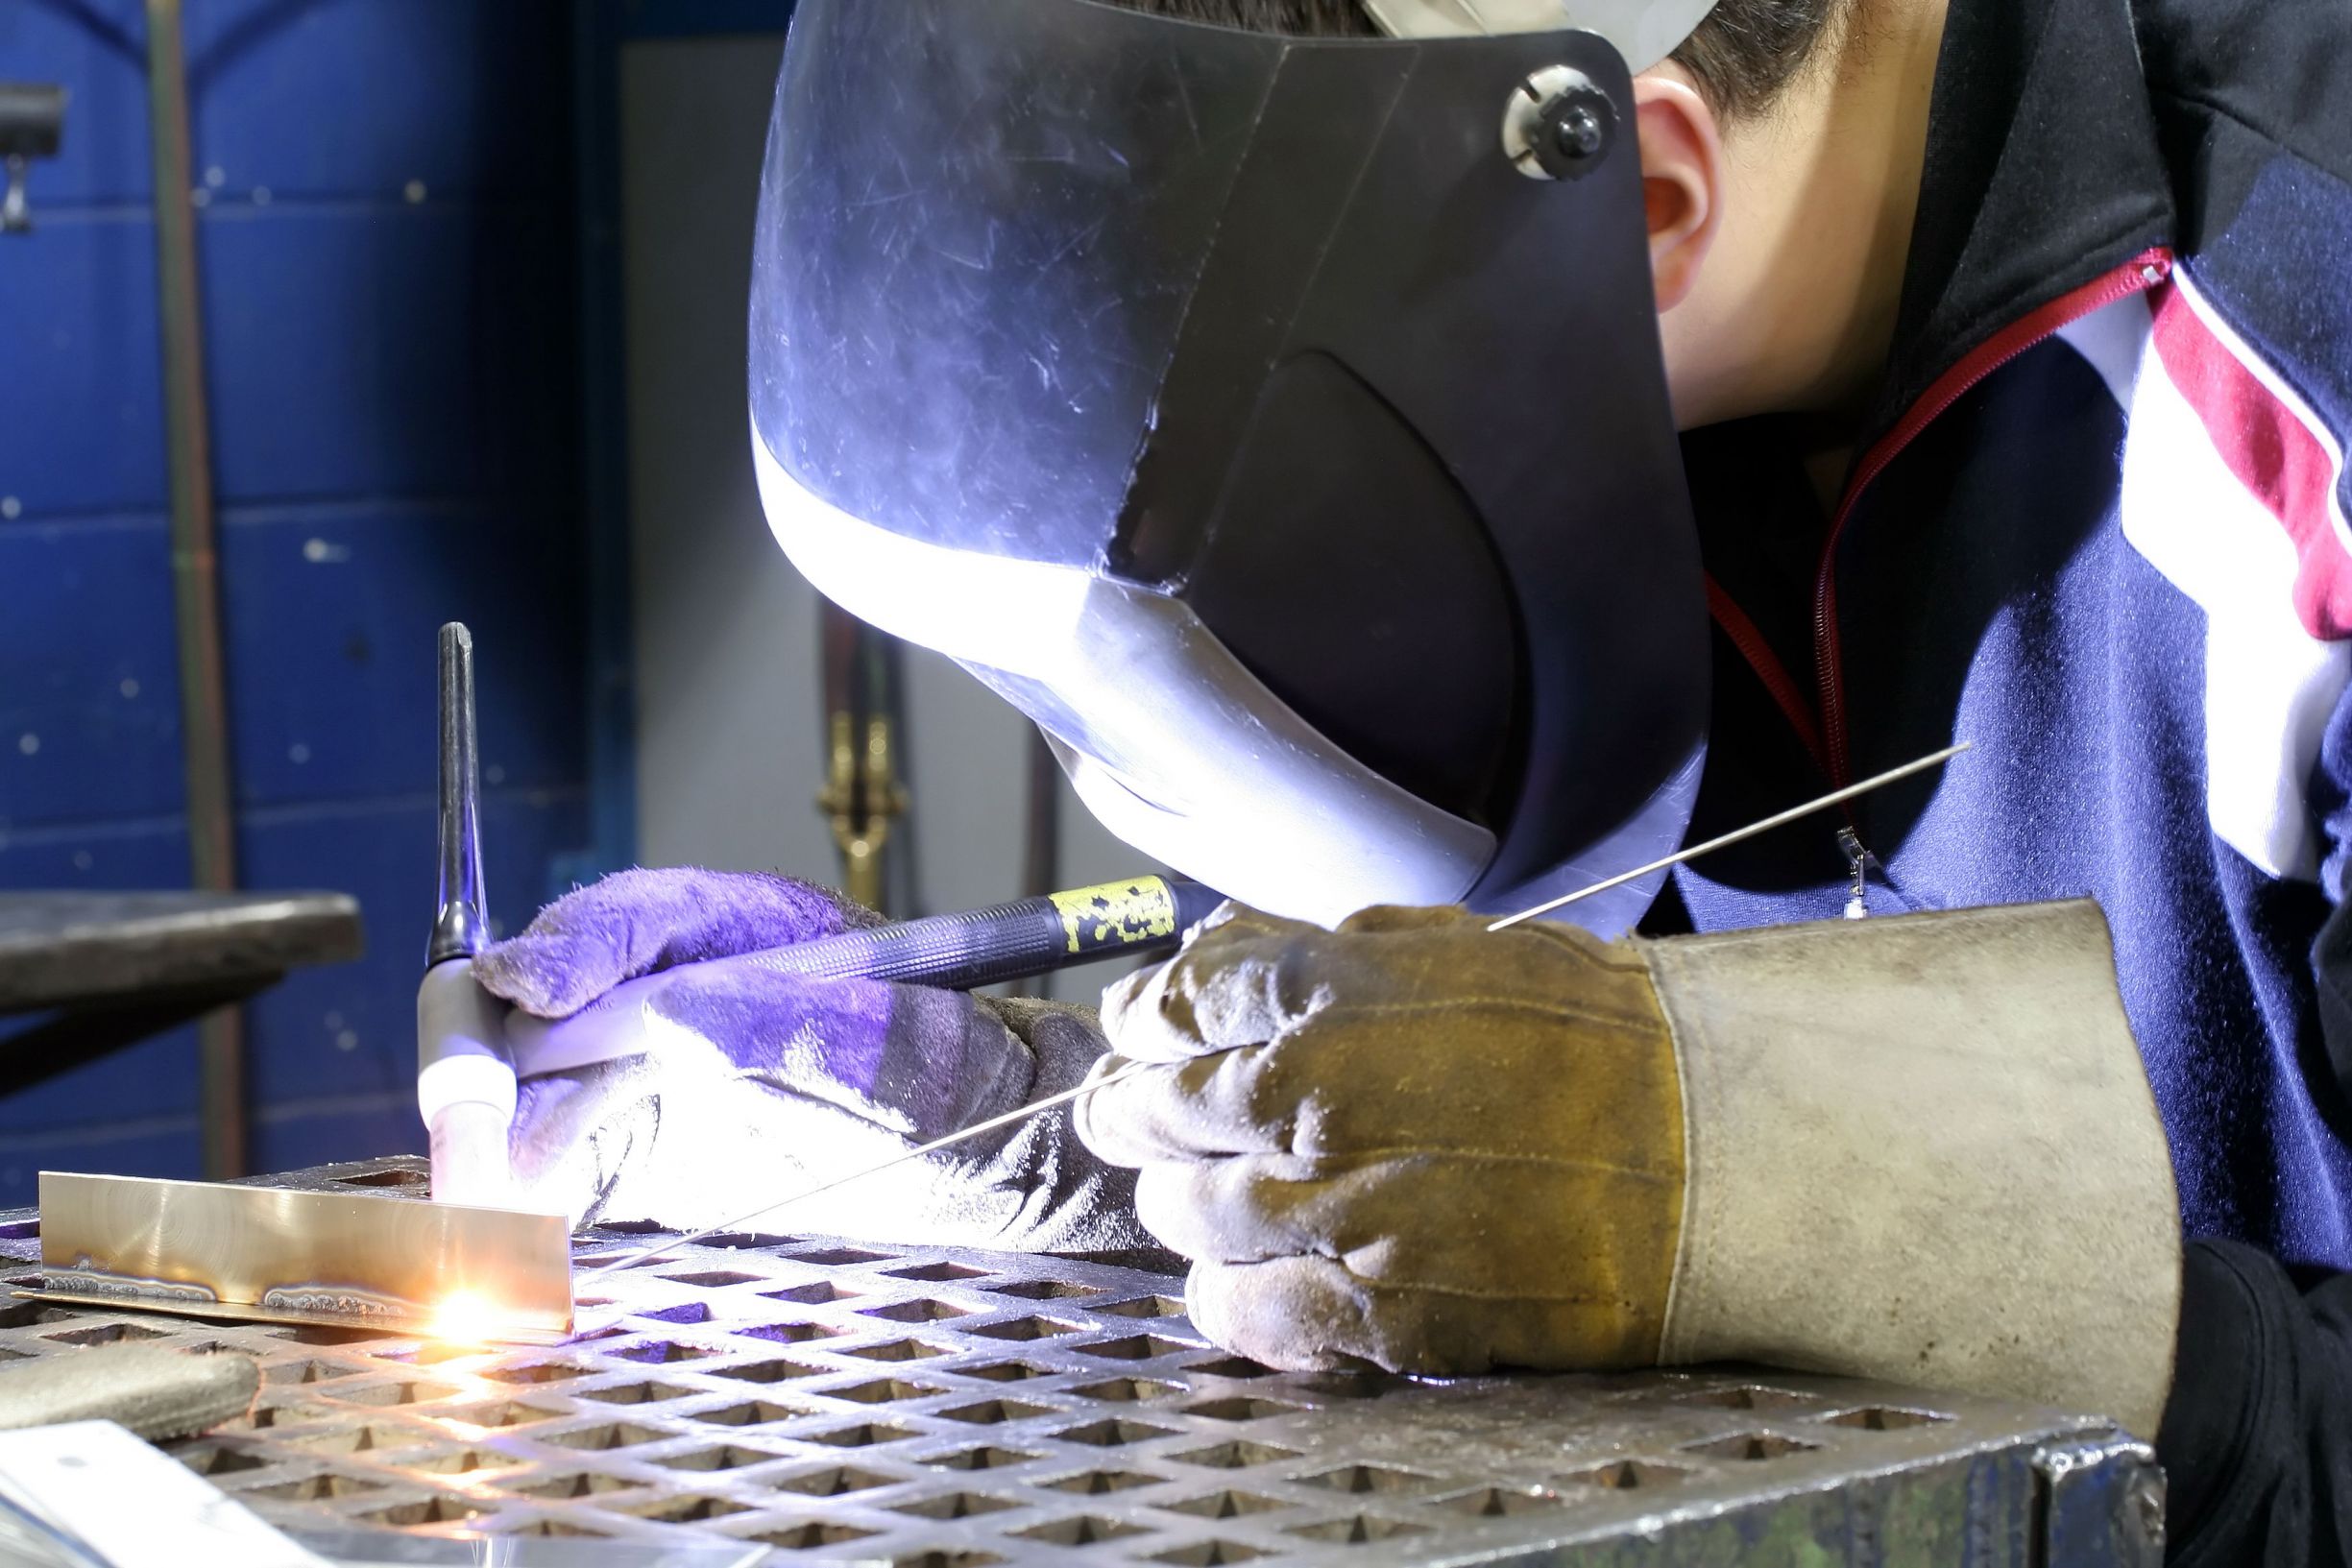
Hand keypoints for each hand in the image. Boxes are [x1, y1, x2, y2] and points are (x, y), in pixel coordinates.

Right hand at [473, 869, 1149, 1253]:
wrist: (989, 1162)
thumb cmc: (958, 1084)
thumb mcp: (897, 1053)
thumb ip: (787, 1027)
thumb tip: (668, 1016)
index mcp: (735, 927)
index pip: (627, 917)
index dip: (570, 948)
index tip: (531, 989)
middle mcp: (669, 987)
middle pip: (538, 996)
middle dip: (489, 1047)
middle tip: (475, 1116)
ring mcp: (640, 1067)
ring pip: (525, 1082)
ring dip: (492, 1131)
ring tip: (491, 1187)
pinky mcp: (631, 1148)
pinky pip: (549, 1159)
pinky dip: (519, 1190)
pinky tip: (511, 1221)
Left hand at [1075, 900, 2182, 1435]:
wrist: (1703, 1139)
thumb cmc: (1582, 1031)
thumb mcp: (1439, 944)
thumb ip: (1309, 949)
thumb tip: (1205, 952)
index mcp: (1321, 995)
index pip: (1169, 1008)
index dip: (1146, 1026)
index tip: (1144, 1039)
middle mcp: (1307, 1097)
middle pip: (1155, 1115)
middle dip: (1144, 1116)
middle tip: (1147, 1122)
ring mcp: (1338, 1209)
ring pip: (1186, 1217)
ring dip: (1184, 1206)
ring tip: (1211, 1197)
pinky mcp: (1382, 1309)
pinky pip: (1246, 1316)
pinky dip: (1227, 1300)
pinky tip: (1239, 1283)